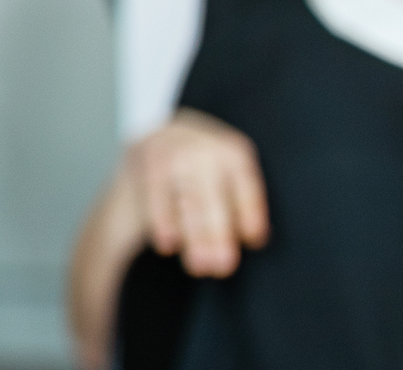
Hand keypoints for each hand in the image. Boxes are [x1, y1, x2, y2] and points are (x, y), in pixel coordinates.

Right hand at [121, 110, 266, 276]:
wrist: (163, 134)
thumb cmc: (207, 165)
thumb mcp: (229, 169)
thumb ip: (240, 200)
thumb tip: (253, 239)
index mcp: (235, 153)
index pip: (245, 188)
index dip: (250, 214)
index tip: (254, 241)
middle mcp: (203, 151)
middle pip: (212, 199)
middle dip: (217, 235)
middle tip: (222, 267)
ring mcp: (172, 156)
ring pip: (185, 203)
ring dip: (193, 237)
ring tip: (200, 267)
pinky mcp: (148, 166)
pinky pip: (156, 200)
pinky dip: (163, 224)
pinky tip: (168, 246)